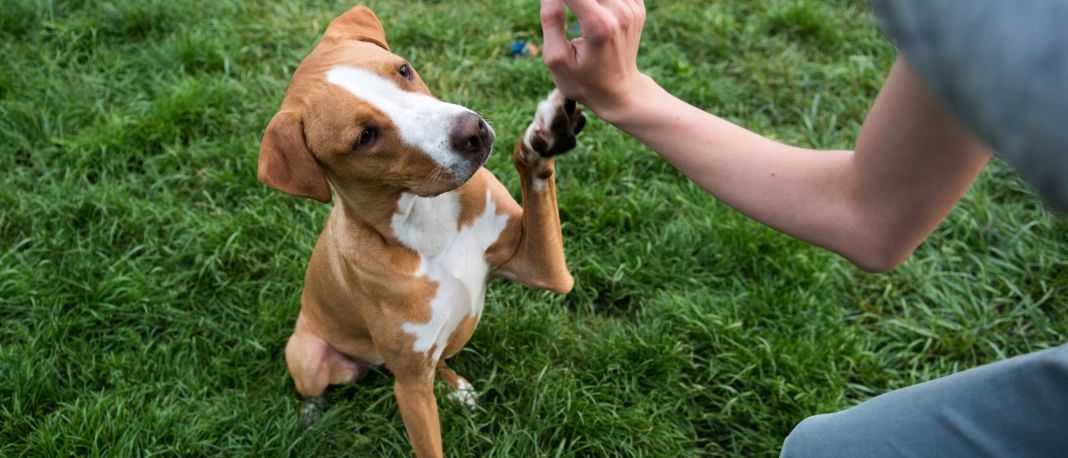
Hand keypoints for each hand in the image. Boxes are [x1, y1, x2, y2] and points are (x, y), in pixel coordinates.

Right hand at [540, 0, 650, 121]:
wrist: (620, 93)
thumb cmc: (583, 81)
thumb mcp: (557, 59)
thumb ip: (551, 21)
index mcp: (599, 25)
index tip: (549, 3)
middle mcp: (620, 13)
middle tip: (560, 8)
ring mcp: (632, 9)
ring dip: (585, 0)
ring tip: (577, 14)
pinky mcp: (637, 7)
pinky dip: (600, 0)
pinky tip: (591, 10)